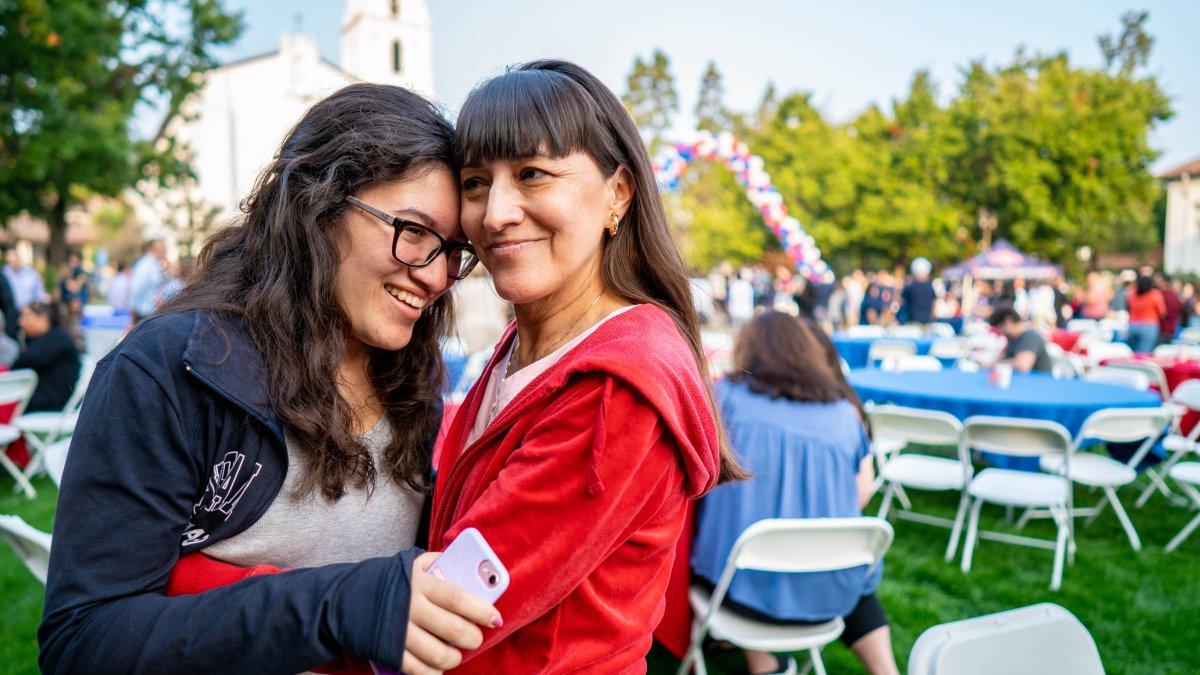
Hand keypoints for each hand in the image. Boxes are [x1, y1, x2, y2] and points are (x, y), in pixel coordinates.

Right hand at [401, 551, 500, 674]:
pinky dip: (433, 673)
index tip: (495, 619)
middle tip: (475, 638)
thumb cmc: (390, 581)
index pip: (458, 598)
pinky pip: (417, 670)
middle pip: (453, 629)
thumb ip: (440, 564)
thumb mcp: (413, 564)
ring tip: (456, 654)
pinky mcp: (389, 652)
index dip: (481, 610)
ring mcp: (399, 632)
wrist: (346, 597)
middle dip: (472, 638)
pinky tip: (438, 668)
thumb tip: (472, 569)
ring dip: (455, 658)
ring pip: (439, 655)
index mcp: (420, 583)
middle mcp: (410, 608)